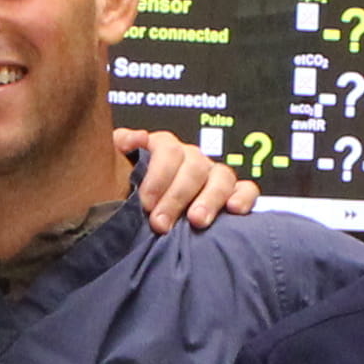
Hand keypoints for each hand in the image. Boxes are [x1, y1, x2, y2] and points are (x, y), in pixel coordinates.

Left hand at [126, 131, 259, 229]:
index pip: (167, 149)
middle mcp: (192, 158)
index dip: (157, 175)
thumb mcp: (116, 171)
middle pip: (193, 166)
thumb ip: (120, 150)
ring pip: (222, 175)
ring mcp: (214, 175)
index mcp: (165, 149)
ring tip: (197, 221)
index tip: (145, 202)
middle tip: (161, 223)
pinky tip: (234, 210)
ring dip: (209, 199)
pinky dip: (243, 197)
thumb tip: (132, 139)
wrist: (147, 218)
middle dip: (176, 196)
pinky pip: (247, 189)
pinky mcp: (234, 192)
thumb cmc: (130, 196)